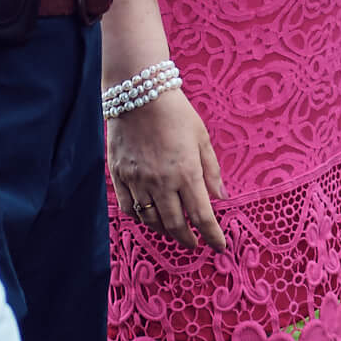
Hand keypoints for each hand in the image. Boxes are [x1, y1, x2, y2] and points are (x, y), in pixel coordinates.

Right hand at [109, 87, 226, 251]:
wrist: (139, 93)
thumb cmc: (176, 112)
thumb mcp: (202, 138)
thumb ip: (211, 170)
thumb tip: (221, 197)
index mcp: (186, 172)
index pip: (202, 216)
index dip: (212, 236)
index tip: (219, 247)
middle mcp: (161, 181)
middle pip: (175, 225)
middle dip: (187, 239)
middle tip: (194, 243)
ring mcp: (137, 180)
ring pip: (150, 220)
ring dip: (164, 230)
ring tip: (173, 230)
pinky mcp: (119, 175)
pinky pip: (128, 207)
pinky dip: (140, 218)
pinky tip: (148, 216)